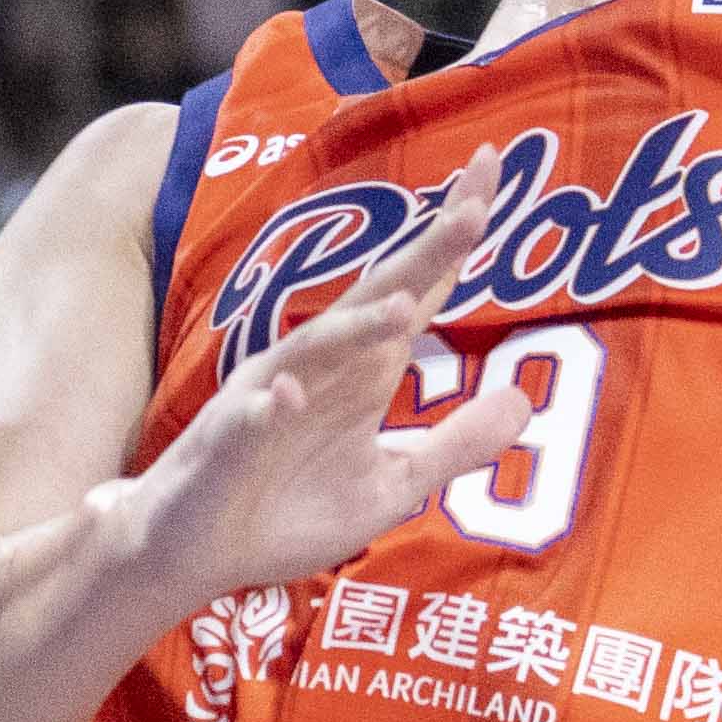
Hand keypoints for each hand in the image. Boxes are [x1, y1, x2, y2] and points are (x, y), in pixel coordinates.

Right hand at [114, 154, 535, 605]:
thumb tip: (524, 400)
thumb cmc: (288, 511)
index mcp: (364, 370)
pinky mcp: (227, 444)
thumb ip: (455, 443)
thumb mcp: (392, 485)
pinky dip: (268, 408)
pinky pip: (248, 420)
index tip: (493, 169)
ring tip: (407, 307)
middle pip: (380, 295)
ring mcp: (271, 399)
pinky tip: (289, 397)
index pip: (419, 288)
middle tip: (478, 204)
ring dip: (358, 327)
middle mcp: (320, 367)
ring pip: (317, 350)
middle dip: (425, 251)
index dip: (455, 239)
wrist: (197, 552)